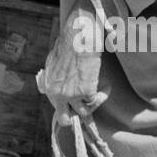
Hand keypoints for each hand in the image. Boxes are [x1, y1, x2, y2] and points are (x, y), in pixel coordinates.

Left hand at [37, 8, 104, 125]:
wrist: (77, 35)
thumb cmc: (67, 45)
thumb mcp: (52, 65)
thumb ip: (53, 79)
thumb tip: (54, 86)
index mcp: (49, 89)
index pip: (58, 110)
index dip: (69, 110)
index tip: (78, 107)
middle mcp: (58, 95)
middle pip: (66, 121)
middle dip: (77, 118)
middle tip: (87, 108)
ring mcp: (72, 94)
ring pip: (85, 113)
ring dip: (94, 104)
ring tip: (99, 93)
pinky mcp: (86, 90)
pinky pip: (97, 100)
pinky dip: (104, 94)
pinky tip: (106, 86)